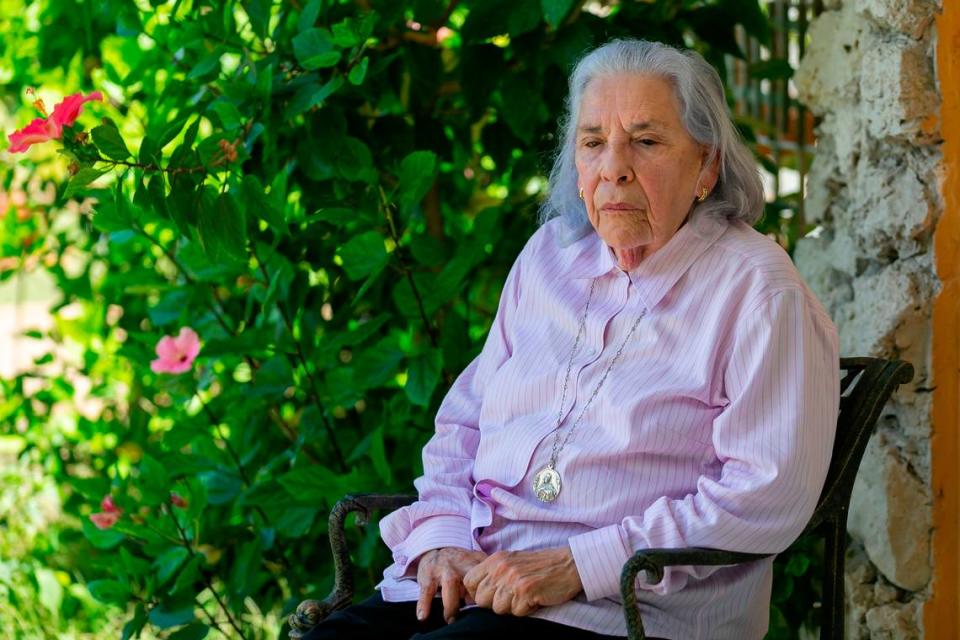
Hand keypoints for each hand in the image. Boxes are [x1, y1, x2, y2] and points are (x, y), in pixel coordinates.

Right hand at [416, 547, 487, 623]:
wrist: (435, 549)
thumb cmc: (460, 563)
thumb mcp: (474, 561)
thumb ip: (485, 575)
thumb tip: (493, 595)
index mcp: (472, 562)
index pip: (483, 576)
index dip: (486, 590)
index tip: (486, 602)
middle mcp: (459, 564)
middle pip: (469, 579)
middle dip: (472, 596)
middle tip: (472, 615)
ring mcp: (442, 569)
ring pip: (450, 584)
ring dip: (451, 605)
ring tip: (451, 619)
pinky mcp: (427, 577)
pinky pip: (426, 591)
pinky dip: (423, 604)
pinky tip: (423, 616)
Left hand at [462, 547, 582, 616]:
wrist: (568, 564)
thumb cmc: (540, 567)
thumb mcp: (512, 562)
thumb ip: (493, 574)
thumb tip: (475, 594)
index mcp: (495, 560)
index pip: (469, 582)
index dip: (477, 593)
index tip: (491, 595)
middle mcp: (501, 568)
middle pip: (481, 600)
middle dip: (496, 604)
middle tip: (513, 596)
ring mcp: (513, 579)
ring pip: (498, 609)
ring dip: (512, 608)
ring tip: (526, 596)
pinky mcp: (526, 591)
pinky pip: (516, 612)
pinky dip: (527, 610)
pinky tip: (536, 599)